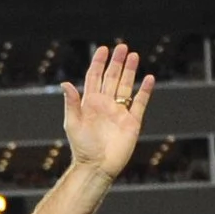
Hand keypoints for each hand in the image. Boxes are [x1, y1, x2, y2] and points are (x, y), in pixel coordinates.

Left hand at [59, 42, 151, 181]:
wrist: (97, 166)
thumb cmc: (82, 147)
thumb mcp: (73, 123)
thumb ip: (71, 103)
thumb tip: (65, 83)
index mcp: (90, 102)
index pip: (95, 77)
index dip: (99, 63)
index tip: (103, 49)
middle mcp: (106, 104)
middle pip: (112, 78)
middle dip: (117, 62)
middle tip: (122, 47)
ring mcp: (120, 112)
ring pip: (126, 86)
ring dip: (130, 71)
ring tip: (134, 56)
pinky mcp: (132, 122)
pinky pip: (140, 103)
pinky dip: (145, 91)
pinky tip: (149, 79)